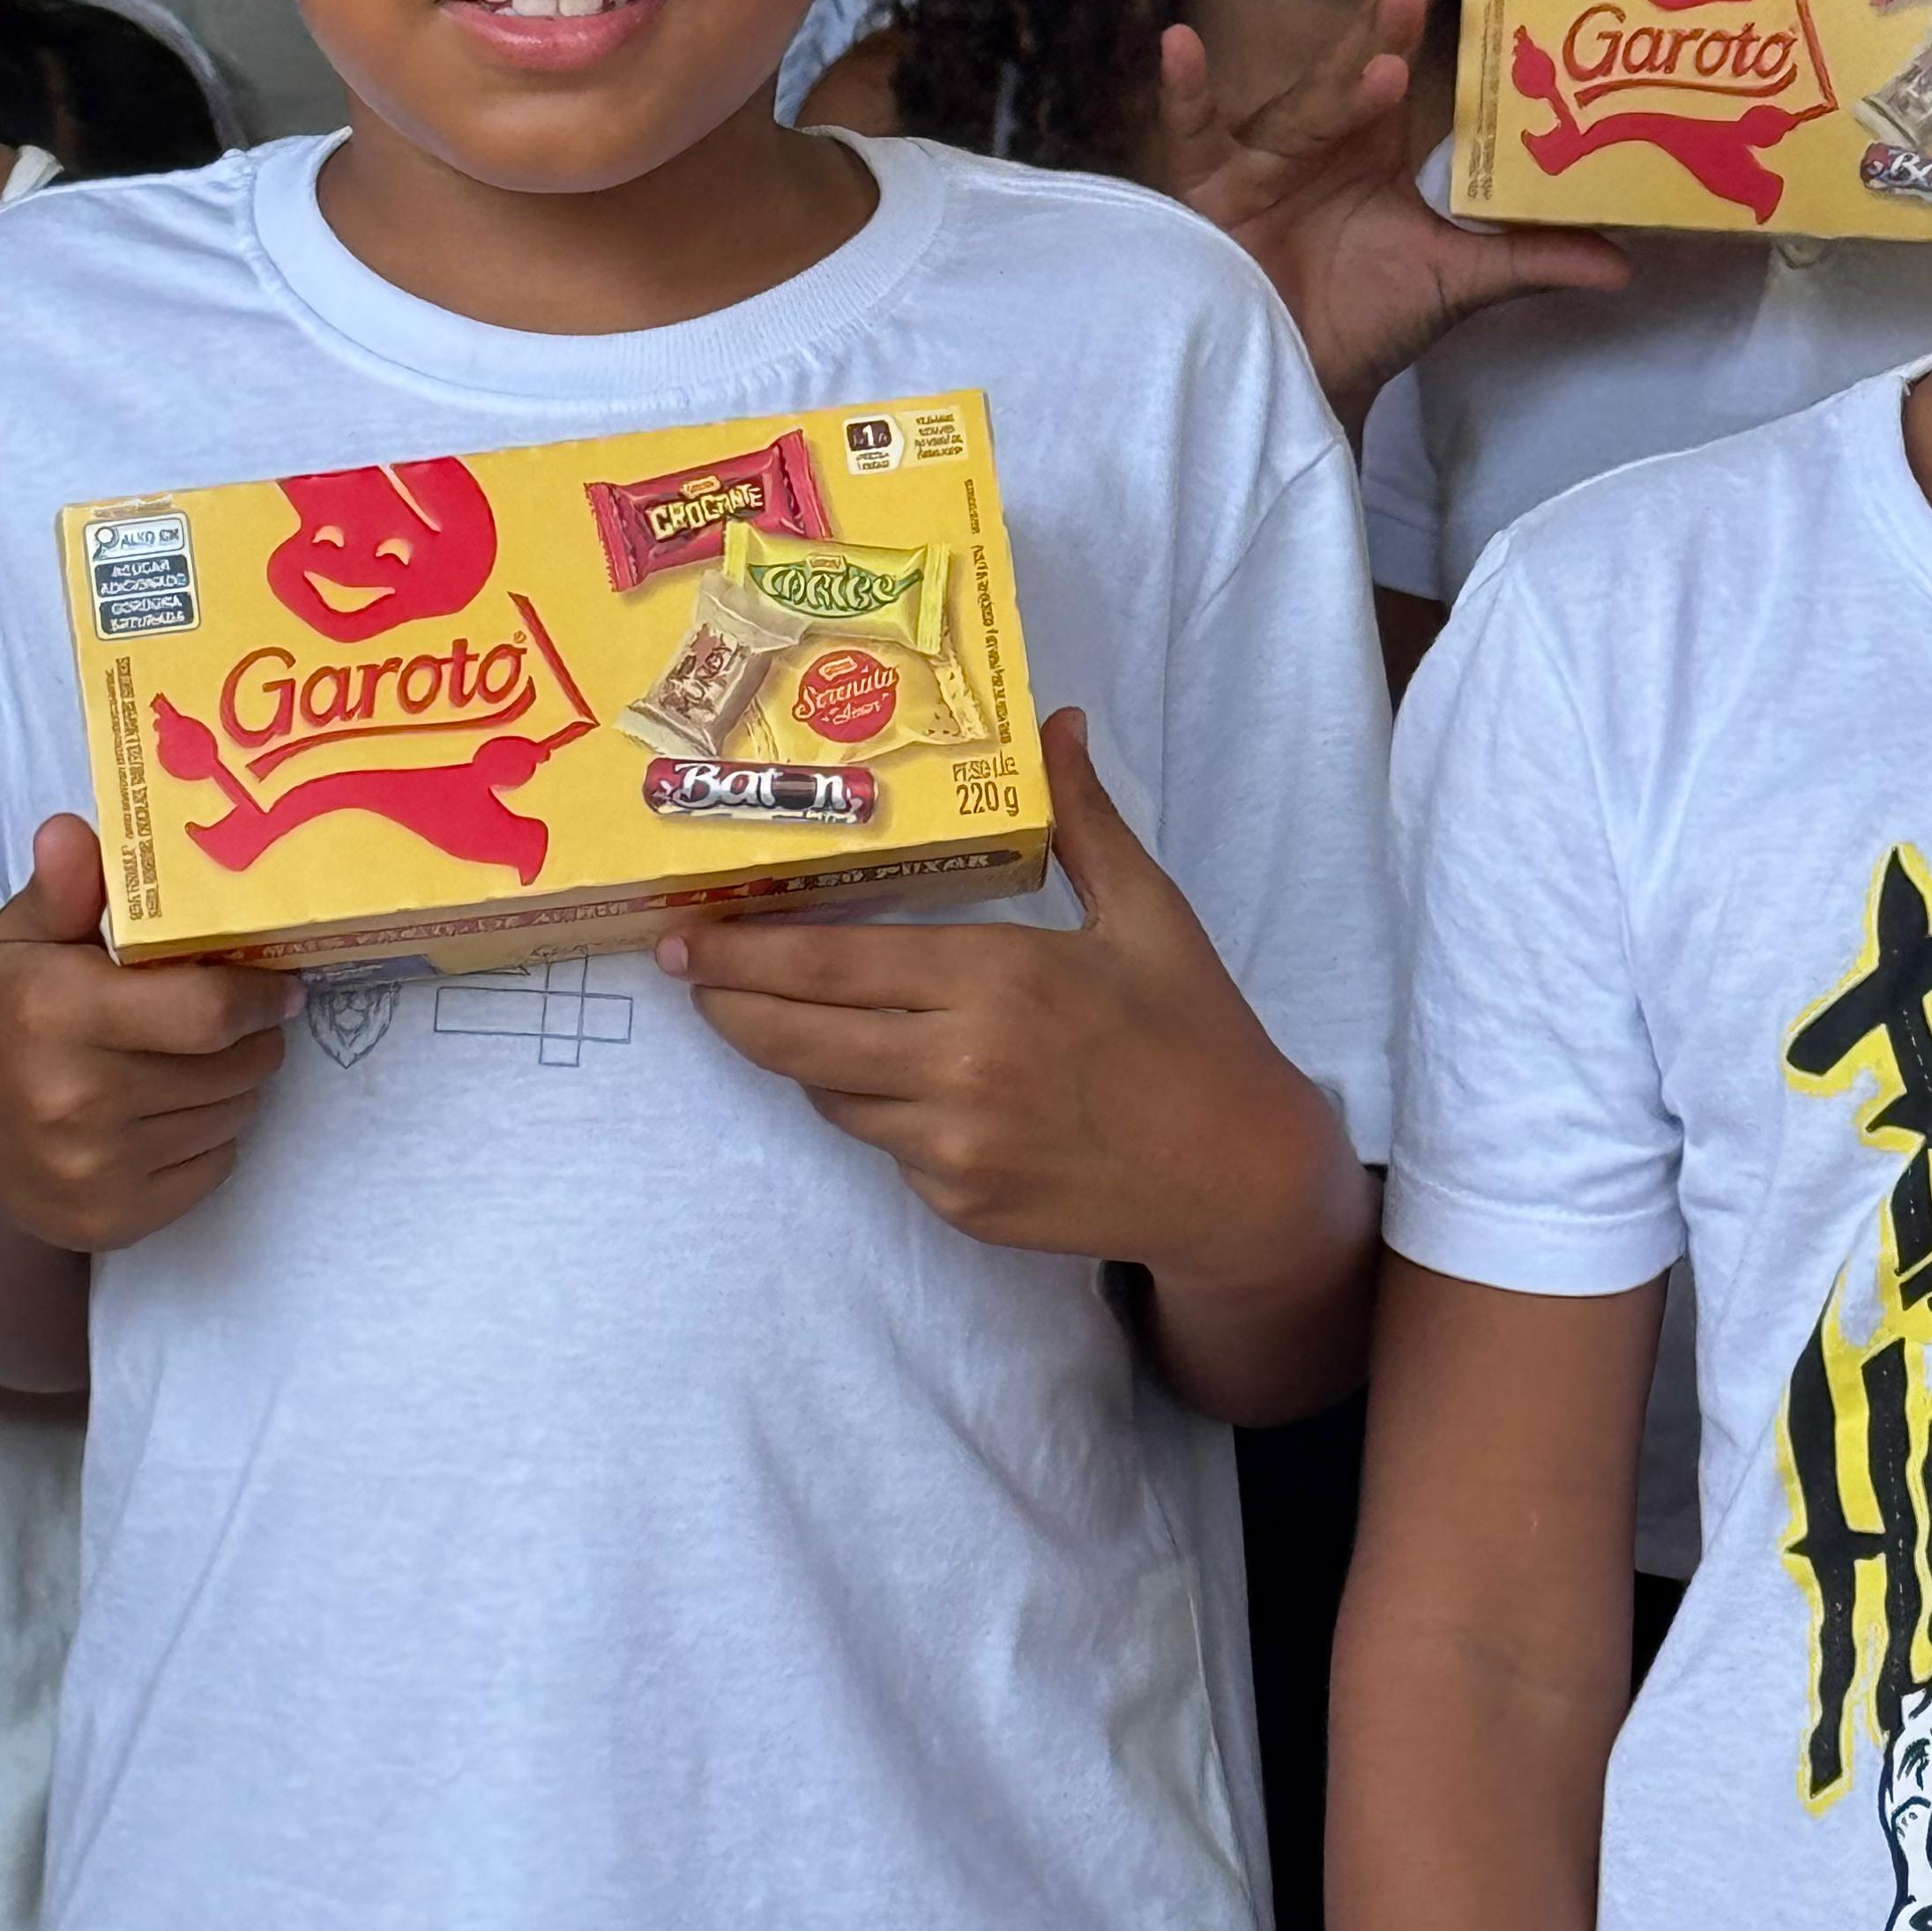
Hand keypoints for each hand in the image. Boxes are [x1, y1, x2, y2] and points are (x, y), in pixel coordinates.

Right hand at [0, 816, 297, 1255]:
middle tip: (247, 1018)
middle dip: (255, 1038)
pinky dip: (213, 1136)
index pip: (207, 1012)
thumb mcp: (16, 939)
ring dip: (237, 1084)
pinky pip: (213, 1168)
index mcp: (56, 1015)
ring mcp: (93, 1171)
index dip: (260, 998)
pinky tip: (178, 1109)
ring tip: (210, 1058)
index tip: (281, 985)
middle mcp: (74, 1101)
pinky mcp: (113, 1221)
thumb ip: (62, 887)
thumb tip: (73, 831)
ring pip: (231, 1117)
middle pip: (232, 1067)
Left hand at [657, 707, 1325, 1283]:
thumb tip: (1058, 724)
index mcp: (997, 979)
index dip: (744, 954)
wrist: (1239, 1176)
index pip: (829, 964)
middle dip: (728, 1007)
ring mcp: (953, 1148)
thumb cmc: (1194, 1033)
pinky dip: (881, 1112)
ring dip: (805, 1056)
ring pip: (830, 1096)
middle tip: (692, 977)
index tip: (693, 937)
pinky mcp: (959, 1206)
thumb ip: (1083, 820)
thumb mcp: (1147, 914)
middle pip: (795, 1039)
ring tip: (798, 1017)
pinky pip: (883, 1149)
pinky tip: (911, 1083)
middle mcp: (959, 1067)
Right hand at [1160, 0, 1625, 432]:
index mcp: (1374, 136)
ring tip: (1380, 65)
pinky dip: (1186, 94)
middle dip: (1388, 15)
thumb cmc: (1361, 321)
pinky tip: (1180, 46)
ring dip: (1338, 87)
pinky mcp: (1212, 194)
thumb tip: (1624, 259)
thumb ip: (1531, 259)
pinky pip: (1197, 135)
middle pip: (1354, 57)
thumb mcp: (1456, 284)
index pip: (1404, 38)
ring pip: (1303, 108)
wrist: (1296, 384)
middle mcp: (1320, 134)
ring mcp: (1262, 160)